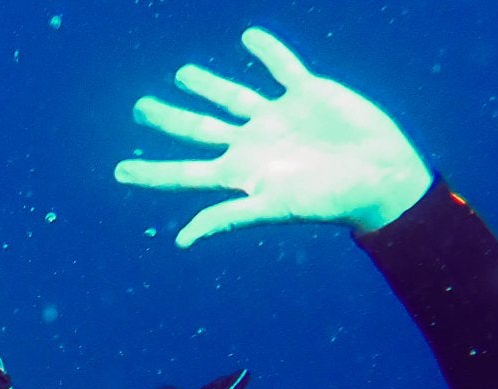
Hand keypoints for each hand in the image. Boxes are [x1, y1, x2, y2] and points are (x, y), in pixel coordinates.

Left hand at [114, 27, 431, 246]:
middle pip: (198, 129)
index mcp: (239, 174)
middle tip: (139, 109)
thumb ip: (226, 218)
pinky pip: (282, 66)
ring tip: (182, 74)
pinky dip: (267, 51)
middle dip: (168, 120)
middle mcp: (252, 144)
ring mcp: (278, 117)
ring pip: (232, 96)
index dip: (150, 172)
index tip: (118, 171)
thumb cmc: (327, 201)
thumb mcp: (272, 209)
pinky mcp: (308, 92)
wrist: (380, 177)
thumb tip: (180, 242)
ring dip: (207, 84)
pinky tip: (249, 37)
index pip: (183, 172)